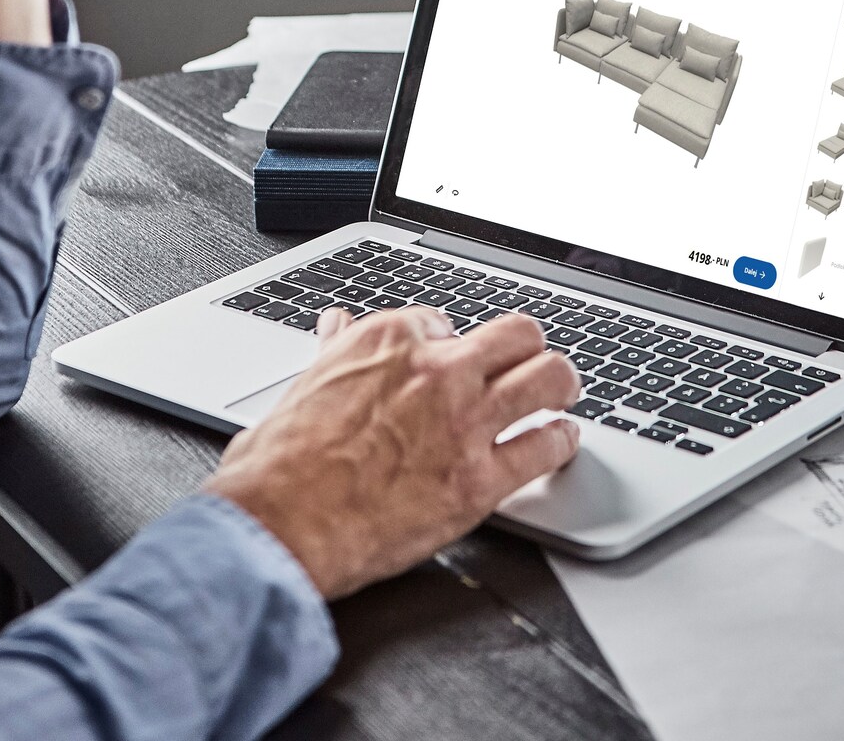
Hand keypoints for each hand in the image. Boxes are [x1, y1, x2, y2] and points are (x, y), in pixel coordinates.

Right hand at [206, 308, 580, 599]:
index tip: (458, 361)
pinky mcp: (480, 480)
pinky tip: (561, 442)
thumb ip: (336, 352)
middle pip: (516, 334)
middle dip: (527, 347)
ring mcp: (464, 421)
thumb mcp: (305, 384)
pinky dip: (560, 443)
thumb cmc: (281, 461)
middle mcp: (437, 369)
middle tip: (531, 361)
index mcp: (392, 338)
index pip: (449, 322)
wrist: (280, 521)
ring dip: (561, 383)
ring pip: (548, 377)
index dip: (455, 345)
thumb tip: (337, 328)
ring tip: (563, 392)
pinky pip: (544, 447)